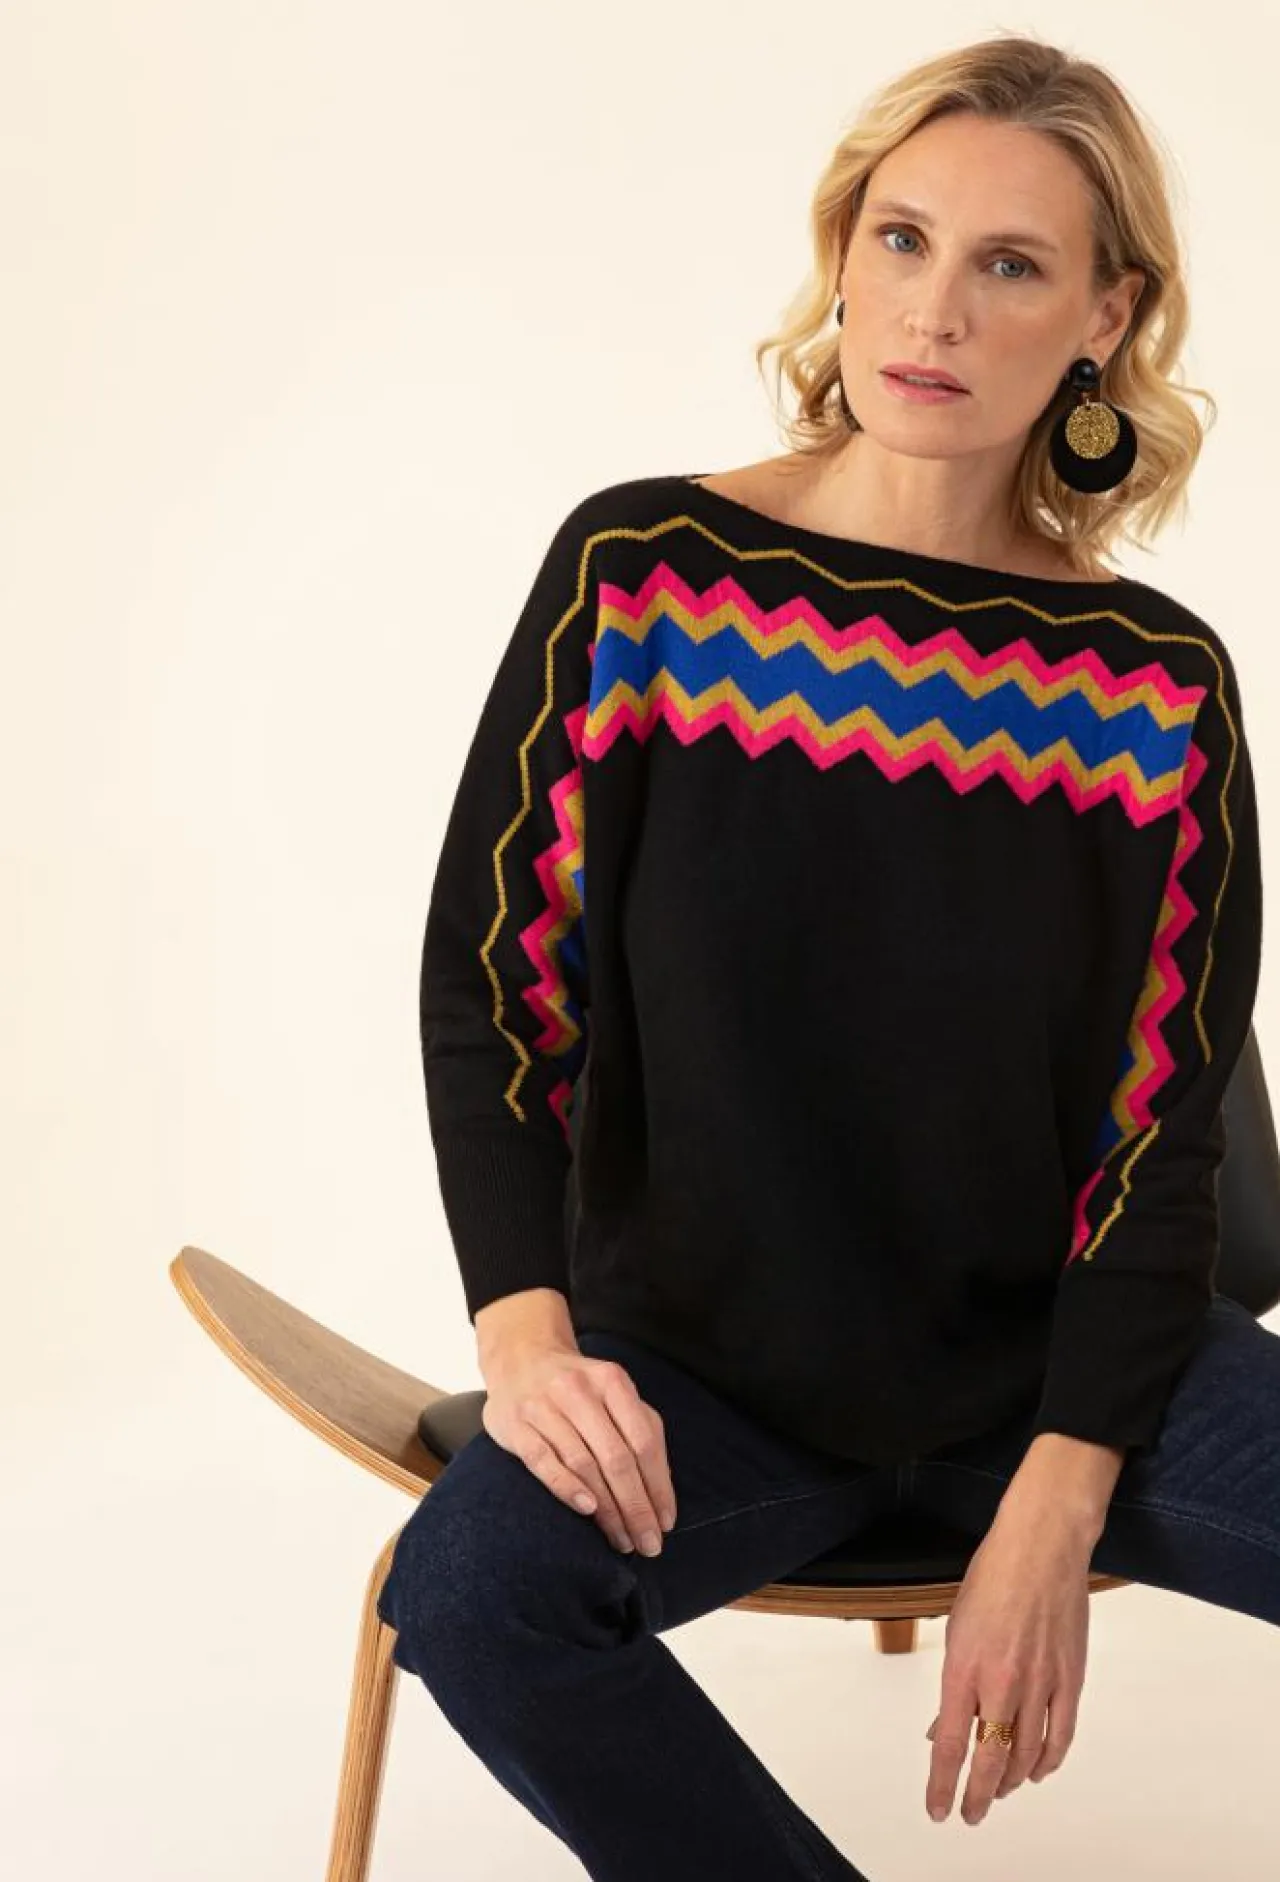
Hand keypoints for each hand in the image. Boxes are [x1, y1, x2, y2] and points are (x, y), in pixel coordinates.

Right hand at [482, 1342, 676, 1556]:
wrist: (521, 1358)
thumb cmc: (579, 1387)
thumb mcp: (614, 1392)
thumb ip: (641, 1427)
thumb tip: (663, 1485)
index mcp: (611, 1382)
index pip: (643, 1441)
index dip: (658, 1486)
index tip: (666, 1523)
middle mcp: (579, 1391)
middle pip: (617, 1457)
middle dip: (636, 1507)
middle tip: (648, 1543)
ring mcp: (544, 1407)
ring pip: (584, 1464)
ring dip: (607, 1509)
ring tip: (622, 1539)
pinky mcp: (516, 1425)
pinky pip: (543, 1461)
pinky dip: (567, 1487)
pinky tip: (587, 1509)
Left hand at [923, 1503, 1093, 1824]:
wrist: (1041, 1545)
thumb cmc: (993, 1576)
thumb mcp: (957, 1628)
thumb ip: (954, 1683)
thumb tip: (945, 1726)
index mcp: (965, 1667)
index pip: (950, 1745)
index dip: (942, 1784)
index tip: (939, 1809)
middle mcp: (1003, 1682)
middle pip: (991, 1761)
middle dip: (978, 1796)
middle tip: (970, 1814)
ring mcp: (1041, 1683)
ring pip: (1027, 1755)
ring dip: (1011, 1781)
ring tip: (999, 1791)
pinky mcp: (1071, 1679)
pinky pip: (1060, 1736)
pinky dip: (1048, 1761)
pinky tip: (1037, 1770)